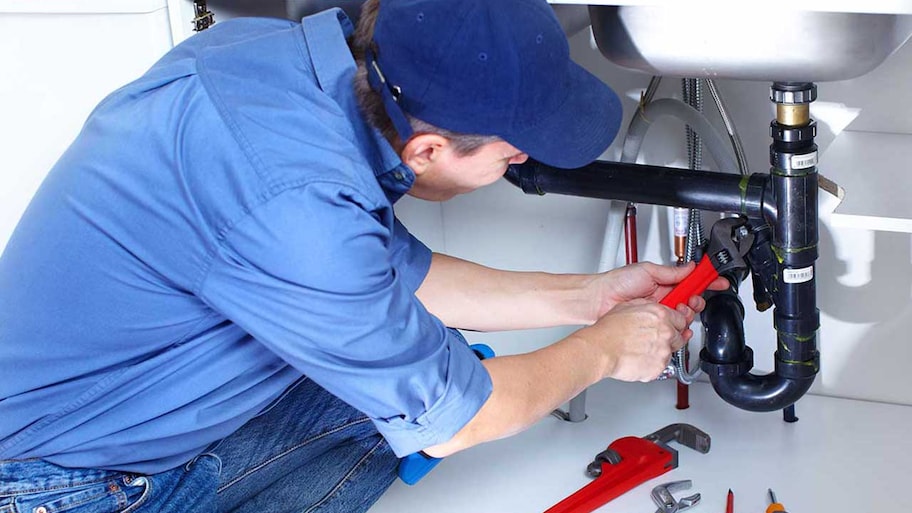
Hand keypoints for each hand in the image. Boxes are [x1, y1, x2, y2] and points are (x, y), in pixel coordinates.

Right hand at [578, 298, 692, 381]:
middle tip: (653, 339)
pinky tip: (639, 358)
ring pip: (671, 352)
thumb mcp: (628, 306)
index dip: (676, 323)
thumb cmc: (609, 330)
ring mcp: (664, 351)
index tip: (673, 325)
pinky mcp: (659, 368)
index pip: (682, 319)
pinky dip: (652, 364)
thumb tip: (652, 307)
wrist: (601, 350)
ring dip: (660, 351)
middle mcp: (666, 332)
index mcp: (660, 315)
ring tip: (641, 349)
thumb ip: (647, 306)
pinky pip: (660, 366)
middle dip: (670, 338)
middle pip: (680, 336)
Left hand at [590, 261, 728, 318]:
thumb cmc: (617, 283)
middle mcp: (664, 297)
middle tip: (690, 300)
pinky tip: (675, 324)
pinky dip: (679, 327)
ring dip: (686, 313)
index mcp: (665, 282)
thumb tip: (690, 267)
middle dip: (697, 300)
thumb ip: (671, 272)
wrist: (600, 300)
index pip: (691, 281)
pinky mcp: (654, 325)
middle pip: (692, 300)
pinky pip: (673, 328)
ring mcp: (660, 312)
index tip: (718, 280)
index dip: (707, 281)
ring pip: (685, 315)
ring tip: (676, 309)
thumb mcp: (648, 270)